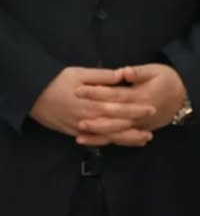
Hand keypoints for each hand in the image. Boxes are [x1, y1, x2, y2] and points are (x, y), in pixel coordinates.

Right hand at [28, 67, 154, 144]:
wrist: (32, 95)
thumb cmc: (56, 81)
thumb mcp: (77, 73)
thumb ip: (100, 76)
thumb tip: (121, 75)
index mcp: (92, 102)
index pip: (119, 107)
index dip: (136, 109)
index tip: (150, 108)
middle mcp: (90, 117)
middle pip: (117, 124)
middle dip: (136, 126)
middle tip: (152, 128)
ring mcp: (84, 128)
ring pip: (110, 136)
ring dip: (128, 138)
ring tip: (145, 139)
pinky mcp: (77, 133)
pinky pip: (98, 140)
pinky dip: (111, 142)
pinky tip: (123, 142)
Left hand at [73, 64, 186, 143]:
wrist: (184, 95)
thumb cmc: (168, 79)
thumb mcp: (155, 71)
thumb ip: (139, 73)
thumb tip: (124, 72)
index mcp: (140, 96)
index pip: (114, 95)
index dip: (96, 93)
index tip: (77, 90)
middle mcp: (139, 113)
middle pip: (114, 118)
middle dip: (94, 119)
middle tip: (76, 119)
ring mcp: (141, 124)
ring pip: (118, 132)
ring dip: (99, 135)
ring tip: (80, 137)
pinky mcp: (141, 130)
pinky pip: (124, 139)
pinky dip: (109, 142)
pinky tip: (95, 143)